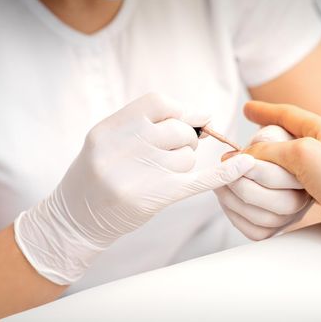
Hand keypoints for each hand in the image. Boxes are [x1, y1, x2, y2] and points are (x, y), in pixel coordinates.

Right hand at [15, 93, 254, 283]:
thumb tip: (201, 115)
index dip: (181, 109)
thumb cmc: (96, 175)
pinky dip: (224, 173)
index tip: (194, 118)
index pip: (158, 103)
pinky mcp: (156, 198)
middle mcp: (124, 147)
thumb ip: (145, 123)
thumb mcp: (107, 140)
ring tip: (160, 174)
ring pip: (186, 157)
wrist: (76, 218)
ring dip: (182, 163)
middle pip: (178, 131)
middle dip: (185, 139)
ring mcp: (140, 174)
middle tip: (173, 152)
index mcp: (110, 128)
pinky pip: (198, 180)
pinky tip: (244, 165)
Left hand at [215, 125, 311, 240]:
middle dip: (246, 187)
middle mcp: (306, 198)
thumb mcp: (276, 133)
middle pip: (283, 203)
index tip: (236, 158)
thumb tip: (240, 156)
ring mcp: (291, 217)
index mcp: (311, 172)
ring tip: (221, 184)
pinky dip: (236, 217)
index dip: (257, 169)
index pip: (289, 176)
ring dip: (236, 202)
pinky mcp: (274, 229)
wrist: (274, 159)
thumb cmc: (275, 145)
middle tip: (226, 173)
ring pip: (267, 220)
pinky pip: (256, 232)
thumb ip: (265, 140)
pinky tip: (227, 199)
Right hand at [238, 101, 320, 259]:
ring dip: (266, 173)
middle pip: (281, 142)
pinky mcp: (320, 196)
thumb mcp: (306, 154)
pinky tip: (270, 193)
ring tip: (250, 176)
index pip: (287, 114)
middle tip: (239, 155)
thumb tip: (242, 157)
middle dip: (259, 147)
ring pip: (283, 168)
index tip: (247, 109)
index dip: (264, 111)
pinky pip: (289, 189)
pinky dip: (276, 191)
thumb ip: (271, 150)